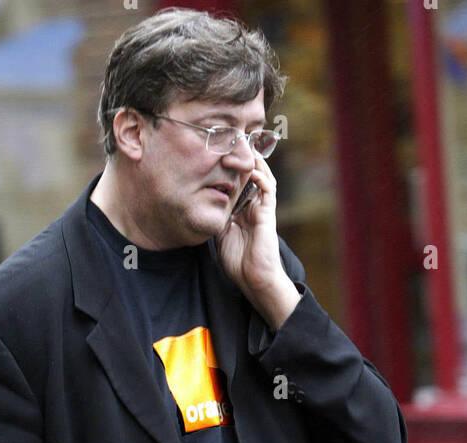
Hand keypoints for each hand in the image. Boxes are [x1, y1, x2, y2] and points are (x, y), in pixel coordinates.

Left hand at [214, 153, 300, 330]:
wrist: (253, 279)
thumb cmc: (237, 261)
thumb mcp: (219, 234)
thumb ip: (214, 218)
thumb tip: (199, 206)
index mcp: (241, 210)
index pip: (236, 182)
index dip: (229, 167)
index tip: (218, 152)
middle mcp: (252, 205)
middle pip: (249, 174)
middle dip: (242, 157)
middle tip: (232, 140)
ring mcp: (261, 208)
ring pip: (261, 177)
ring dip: (253, 162)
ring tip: (244, 146)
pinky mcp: (268, 214)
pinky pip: (268, 189)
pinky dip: (261, 177)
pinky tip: (252, 168)